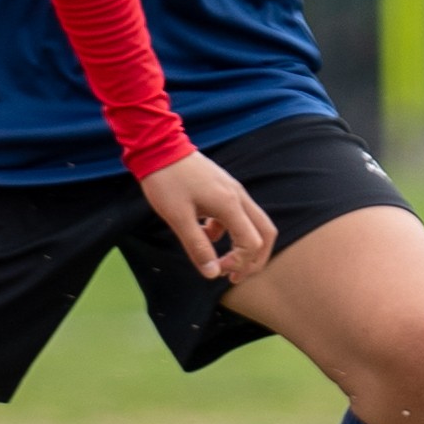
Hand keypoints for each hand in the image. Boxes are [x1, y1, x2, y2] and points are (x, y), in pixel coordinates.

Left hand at [139, 151, 275, 283]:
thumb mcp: (178, 217)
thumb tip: (212, 274)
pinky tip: (204, 234)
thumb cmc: (166, 181)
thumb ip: (197, 246)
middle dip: (255, 259)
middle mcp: (238, 196)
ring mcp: (232, 190)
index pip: (251, 243)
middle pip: (265, 233)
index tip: (217, 270)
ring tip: (222, 263)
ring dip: (243, 246)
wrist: (158, 145)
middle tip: (236, 277)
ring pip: (253, 224)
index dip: (239, 263)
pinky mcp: (223, 188)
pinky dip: (227, 231)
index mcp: (229, 205)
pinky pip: (236, 215)